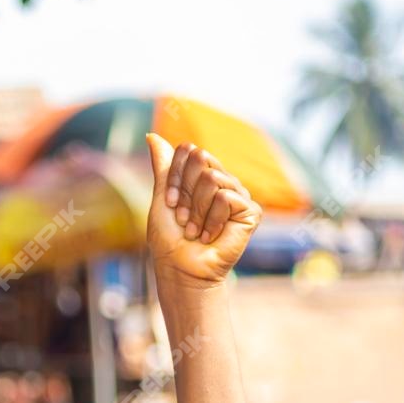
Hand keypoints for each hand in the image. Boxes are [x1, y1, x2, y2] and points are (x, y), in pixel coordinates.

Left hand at [145, 133, 259, 287]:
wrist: (181, 268)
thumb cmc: (169, 238)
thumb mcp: (162, 197)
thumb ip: (163, 167)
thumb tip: (152, 135)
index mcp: (203, 176)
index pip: (189, 152)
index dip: (175, 177)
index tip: (170, 203)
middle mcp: (223, 181)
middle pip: (201, 161)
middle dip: (185, 192)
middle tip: (183, 218)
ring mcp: (239, 195)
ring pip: (212, 179)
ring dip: (196, 210)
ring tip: (195, 230)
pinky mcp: (251, 210)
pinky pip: (226, 197)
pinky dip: (211, 219)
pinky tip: (210, 235)